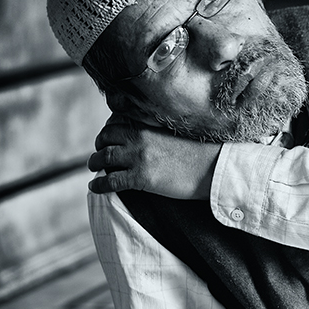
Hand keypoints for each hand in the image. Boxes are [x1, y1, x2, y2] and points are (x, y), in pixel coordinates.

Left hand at [87, 114, 222, 198]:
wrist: (214, 169)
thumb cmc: (201, 153)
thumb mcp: (177, 132)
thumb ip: (157, 130)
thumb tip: (146, 135)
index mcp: (148, 124)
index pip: (116, 120)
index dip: (109, 129)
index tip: (109, 137)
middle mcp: (140, 137)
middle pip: (105, 137)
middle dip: (100, 145)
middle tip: (101, 153)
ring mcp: (139, 157)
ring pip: (103, 157)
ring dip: (95, 163)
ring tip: (95, 167)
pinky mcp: (141, 178)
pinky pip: (110, 180)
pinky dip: (99, 184)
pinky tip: (95, 187)